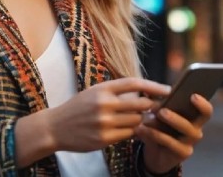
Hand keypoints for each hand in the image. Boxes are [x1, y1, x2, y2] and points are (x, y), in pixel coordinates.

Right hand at [47, 77, 170, 151]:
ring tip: (143, 120)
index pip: (134, 83)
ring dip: (142, 121)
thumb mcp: (94, 93)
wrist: (55, 127)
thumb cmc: (78, 108)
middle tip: (159, 108)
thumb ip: (116, 92)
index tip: (167, 89)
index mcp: (102, 89)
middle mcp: (104, 104)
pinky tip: (130, 130)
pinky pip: (128, 135)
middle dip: (152, 106)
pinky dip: (132, 132)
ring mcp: (104, 123)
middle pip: (141, 103)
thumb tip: (144, 94)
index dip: (153, 86)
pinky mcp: (103, 139)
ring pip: (136, 121)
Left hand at [135, 93, 212, 173]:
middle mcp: (196, 130)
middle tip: (161, 111)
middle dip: (179, 114)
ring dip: (168, 123)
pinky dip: (156, 134)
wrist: (155, 153)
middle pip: (197, 122)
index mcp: (194, 117)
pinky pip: (171, 142)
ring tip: (148, 119)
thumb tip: (147, 90)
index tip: (193, 95)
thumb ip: (157, 103)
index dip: (203, 104)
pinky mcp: (183, 153)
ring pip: (185, 130)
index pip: (206, 110)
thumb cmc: (160, 128)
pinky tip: (143, 129)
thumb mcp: (158, 115)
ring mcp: (191, 142)